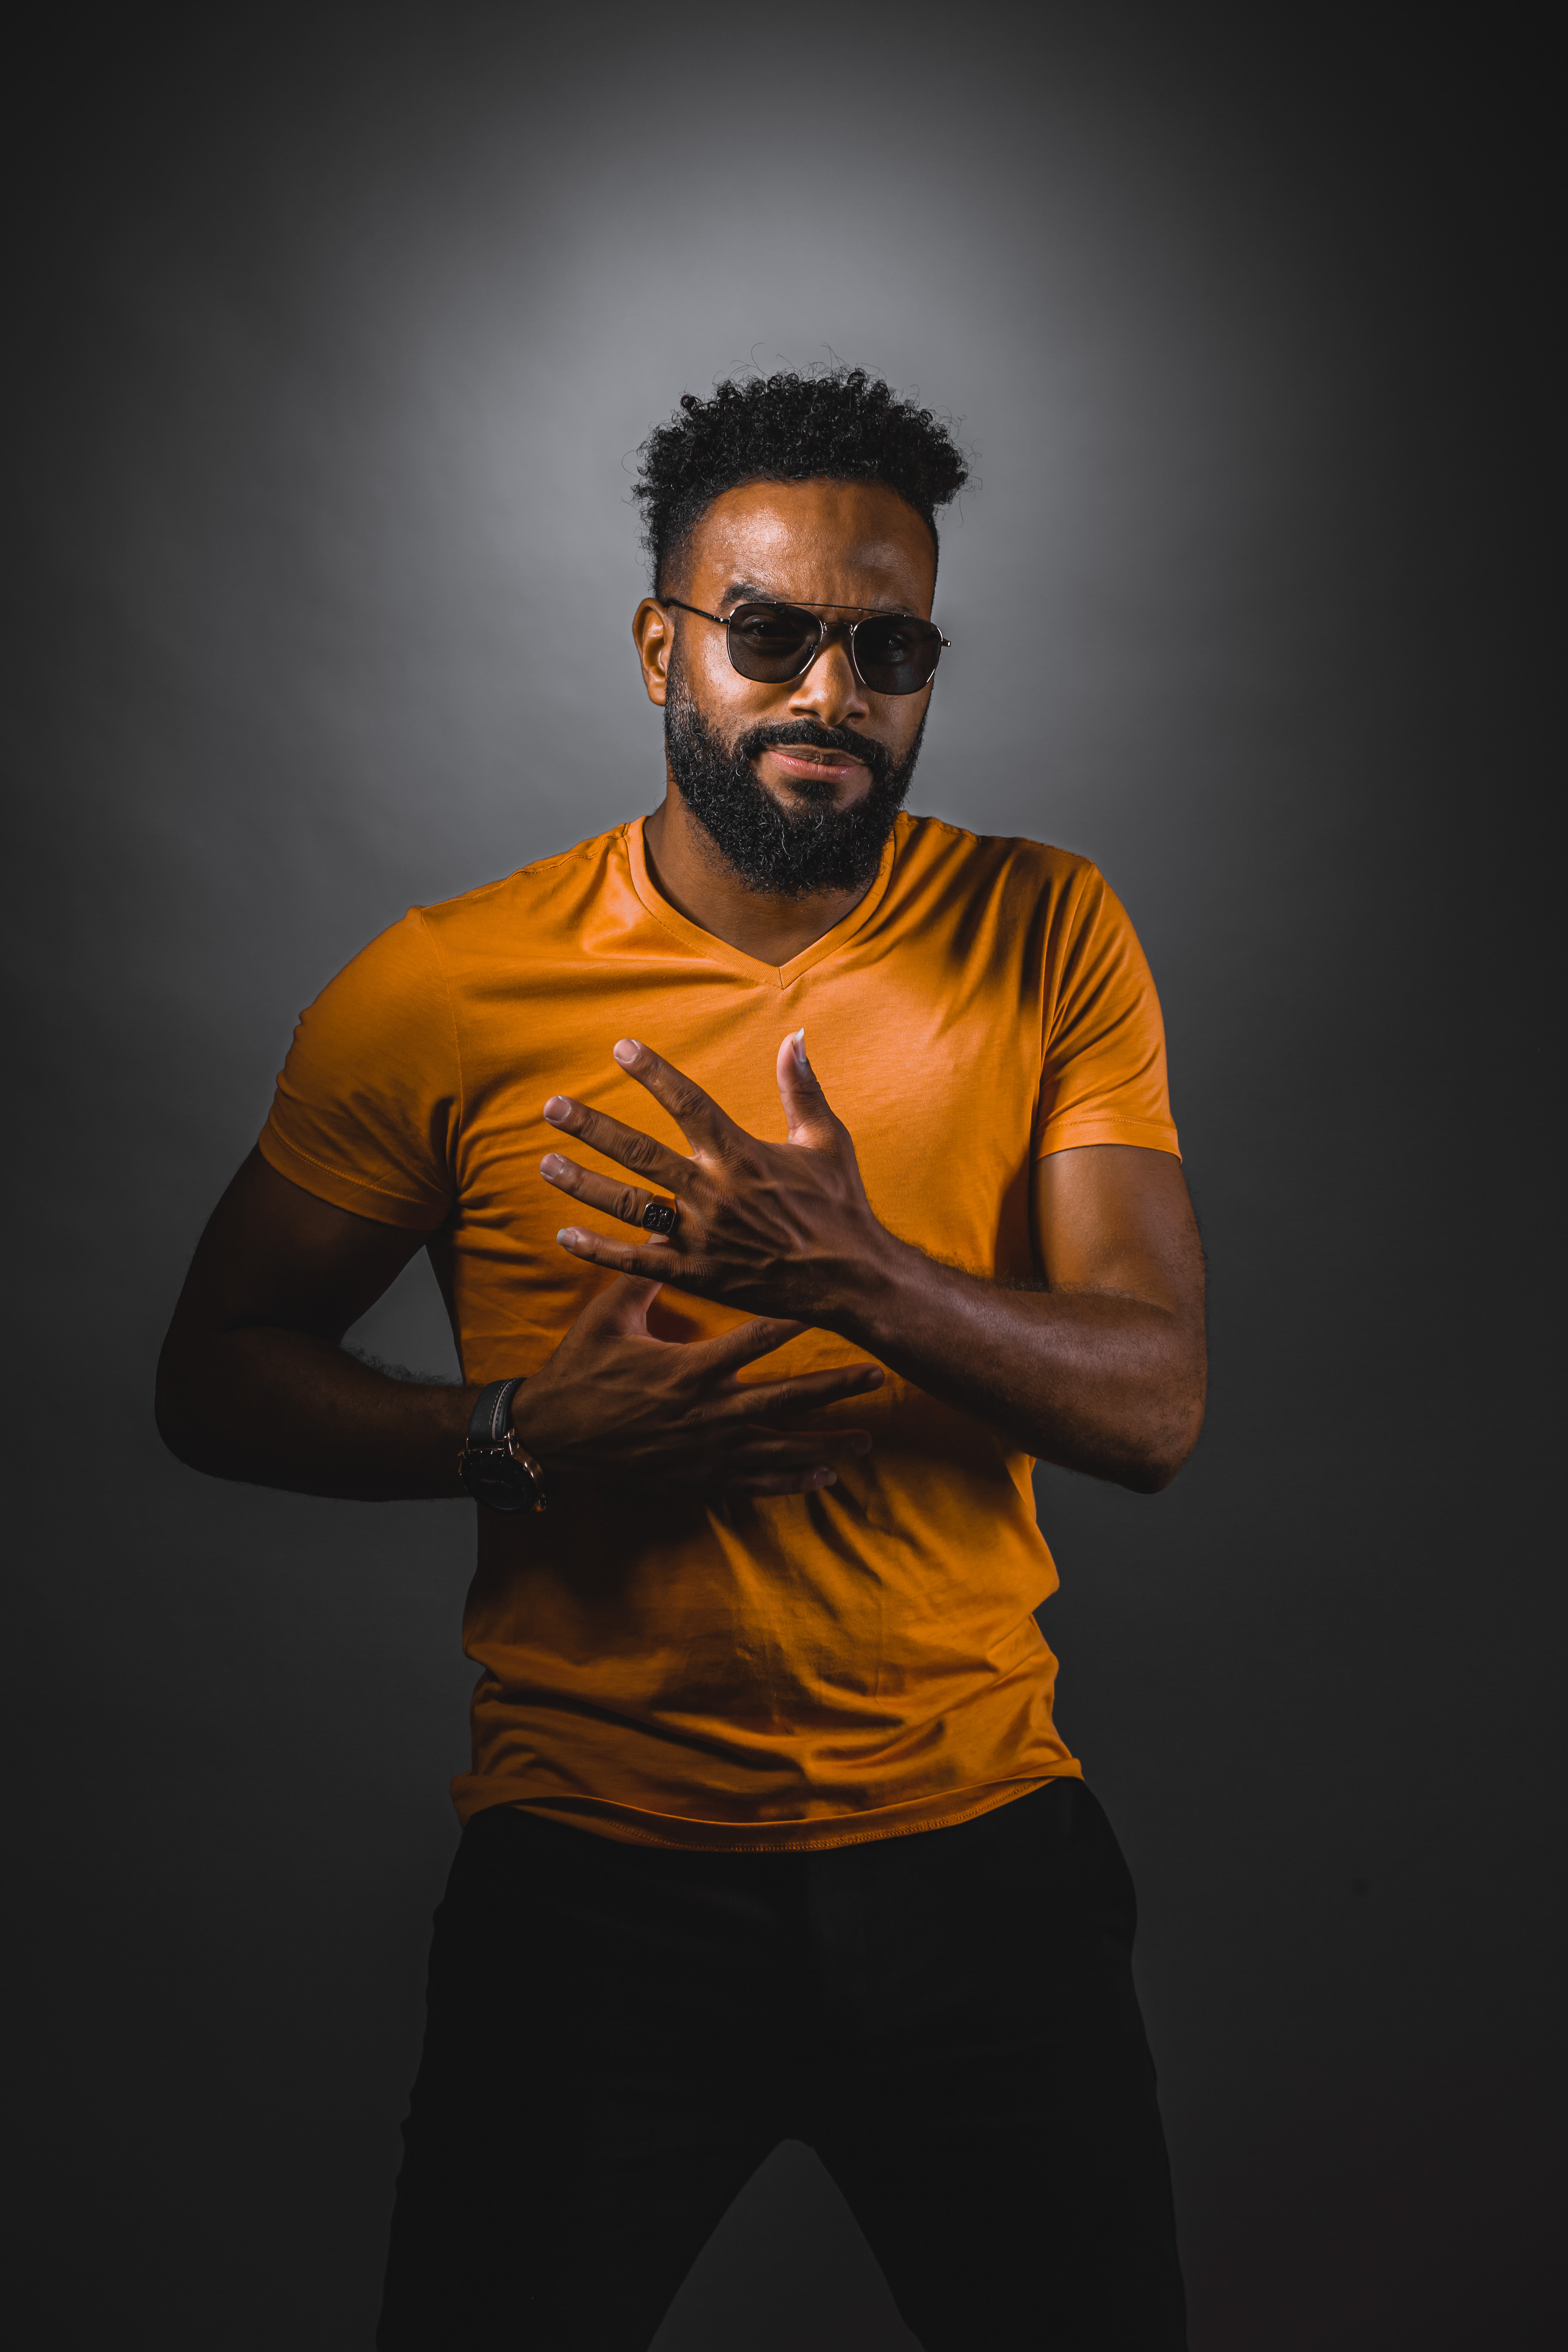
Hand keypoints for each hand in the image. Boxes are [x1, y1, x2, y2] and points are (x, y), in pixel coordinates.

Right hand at [513, 1254, 882, 1499]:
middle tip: (875, 1378)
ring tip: (867, 1441)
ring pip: (780, 1450)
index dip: (796, 1320)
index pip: (755, 1339)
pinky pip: (754, 1484)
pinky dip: (790, 1483)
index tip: (830, 1304)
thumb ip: (640, 1273)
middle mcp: (708, 1413)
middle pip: (785, 1400)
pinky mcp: (698, 1477)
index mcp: (690, 1369)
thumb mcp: (606, 1317)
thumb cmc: (579, 1371)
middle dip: (834, 1389)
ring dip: (826, 1445)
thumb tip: (663, 1226)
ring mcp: (706, 1451)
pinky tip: (822, 1479)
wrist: (550, 1437)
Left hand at [538, 1032, 887, 1323]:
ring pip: (629, 1204)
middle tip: (553, 1107)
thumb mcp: (827, 1139)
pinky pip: (637, 1261)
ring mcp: (701, 1235)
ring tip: (545, 1163)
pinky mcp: (697, 1274)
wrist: (852, 1278)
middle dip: (592, 1127)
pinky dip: (599, 1250)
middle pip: (640, 1152)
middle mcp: (714, 1192)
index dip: (653, 1072)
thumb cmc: (841, 1204)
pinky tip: (564, 1235)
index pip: (688, 1102)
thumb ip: (802, 1087)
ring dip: (584, 1183)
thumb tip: (794, 1035)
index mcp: (741, 1154)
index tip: (621, 1048)